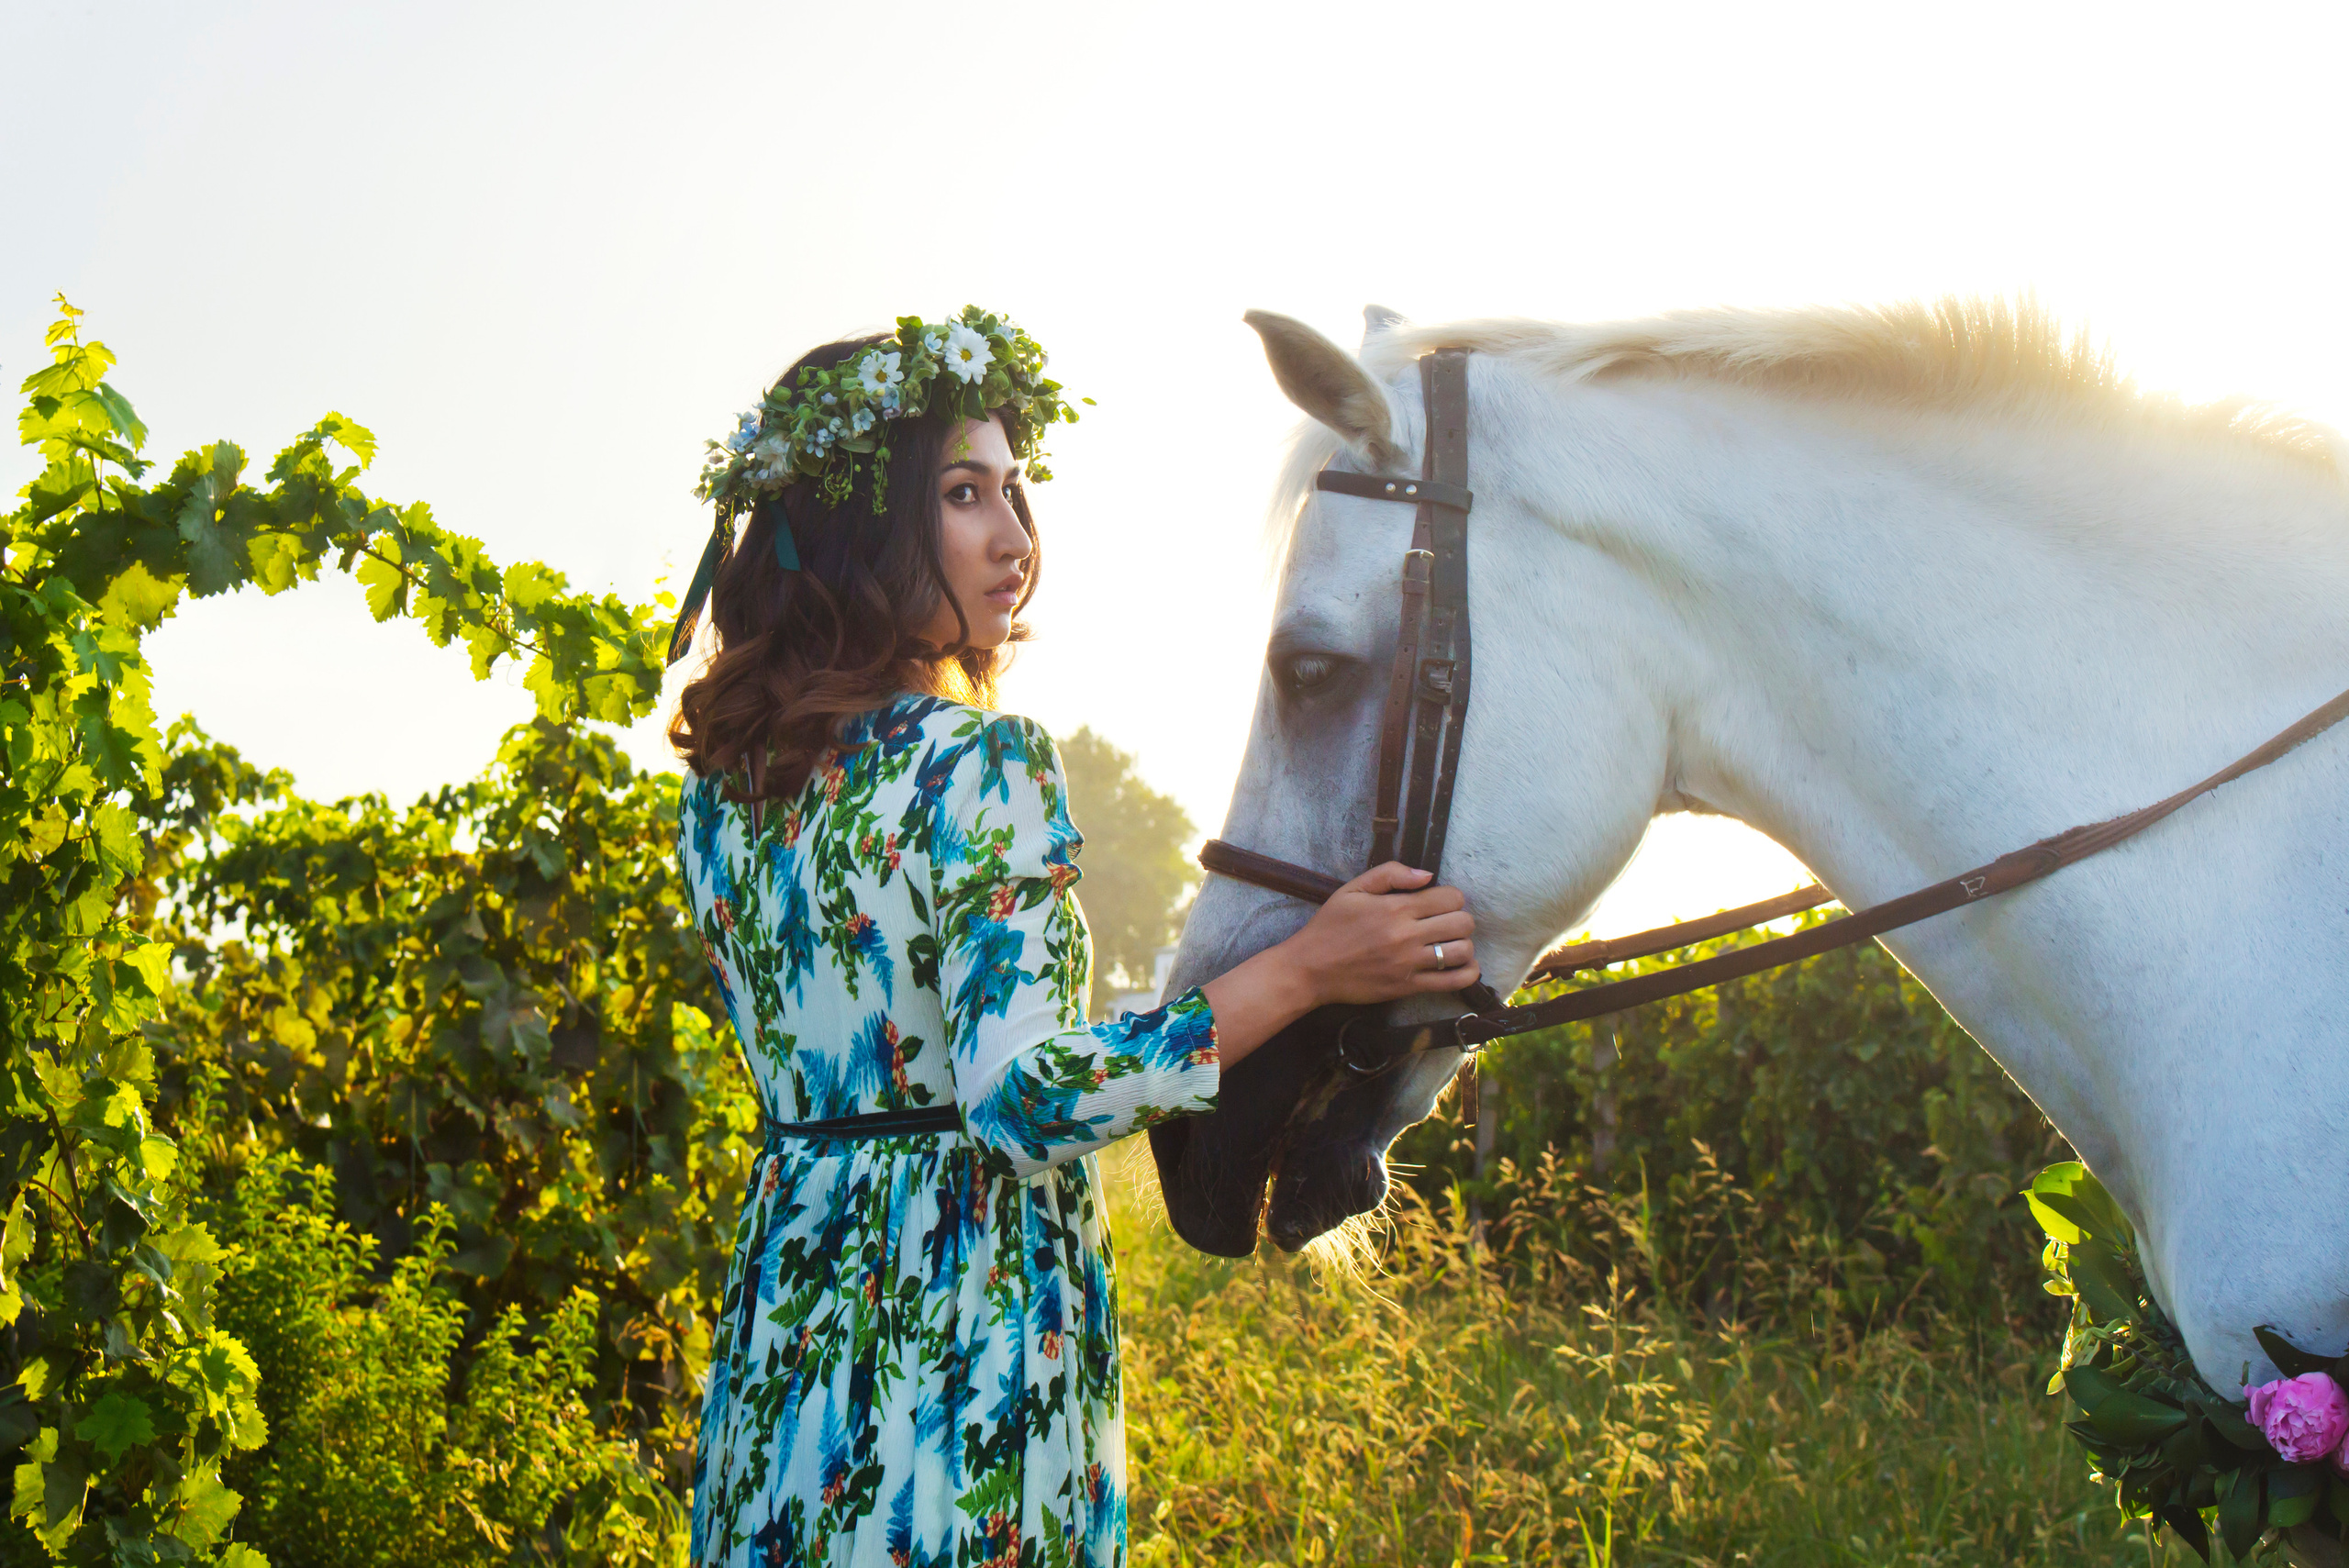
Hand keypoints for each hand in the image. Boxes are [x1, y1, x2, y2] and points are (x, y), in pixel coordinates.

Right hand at [1275, 862, 1480, 1006]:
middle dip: (1460, 918)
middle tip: (1445, 923)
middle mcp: (1407, 936)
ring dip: (1462, 944)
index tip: (1438, 903)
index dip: (1451, 897)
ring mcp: (1409, 964)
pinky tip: (1462, 966)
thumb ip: (1390, 874)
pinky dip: (1467, 973)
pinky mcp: (1408, 987)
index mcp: (1395, 908)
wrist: (1310, 969)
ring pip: (1461, 951)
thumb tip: (1427, 875)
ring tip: (1449, 943)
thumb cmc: (1330, 926)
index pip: (1451, 897)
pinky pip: (1452, 982)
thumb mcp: (1353, 889)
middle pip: (1462, 923)